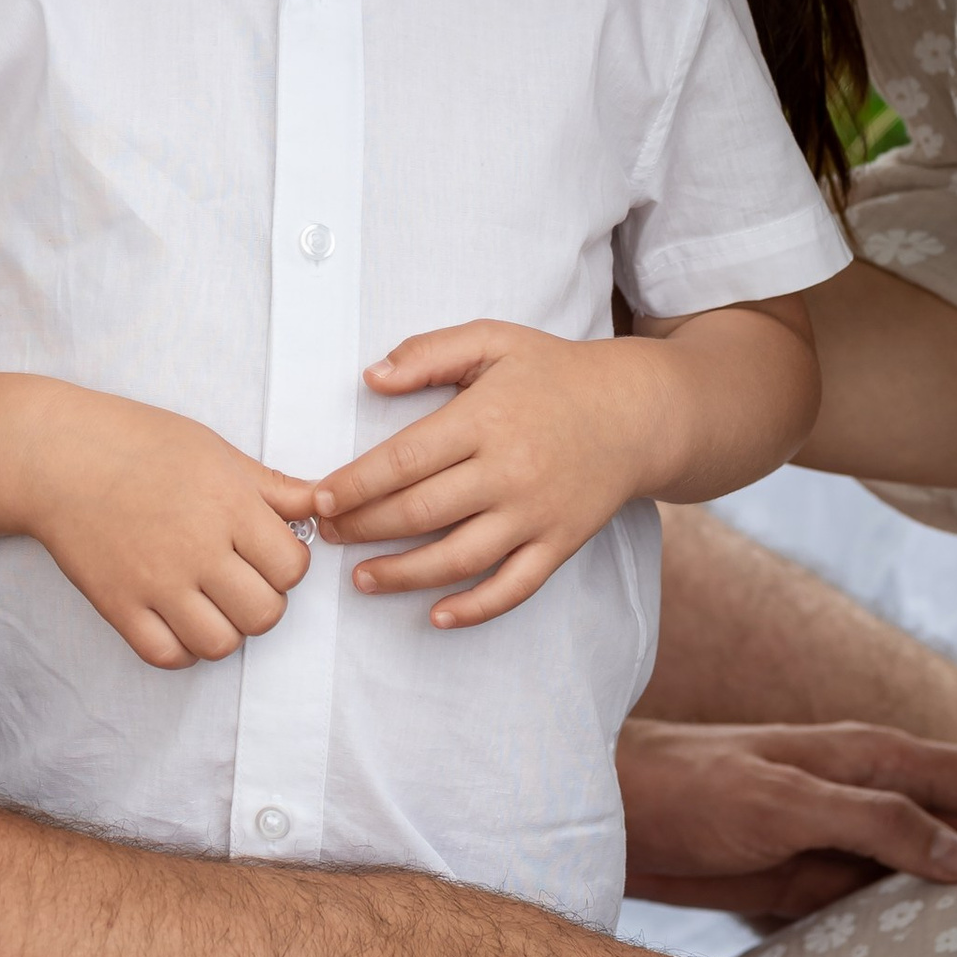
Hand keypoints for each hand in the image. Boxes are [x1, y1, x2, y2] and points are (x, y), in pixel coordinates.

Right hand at [22, 385, 318, 670]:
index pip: (292, 567)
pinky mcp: (119, 605)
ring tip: (210, 603)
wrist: (58, 455)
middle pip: (265, 614)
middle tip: (240, 579)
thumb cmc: (139, 442)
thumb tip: (323, 502)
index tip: (265, 552)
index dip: (287, 565)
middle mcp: (196, 547)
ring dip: (225, 630)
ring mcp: (155, 581)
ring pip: (221, 644)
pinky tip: (178, 620)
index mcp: (228, 504)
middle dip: (263, 601)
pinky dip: (182, 648)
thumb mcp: (215, 451)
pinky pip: (168, 656)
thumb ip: (272, 486)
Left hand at [313, 319, 686, 622]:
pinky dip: (475, 608)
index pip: (405, 460)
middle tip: (325, 534)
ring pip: (458, 558)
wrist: (636, 412)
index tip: (319, 499)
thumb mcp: (492, 340)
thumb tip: (372, 377)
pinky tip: (436, 616)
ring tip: (360, 578)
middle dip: (363, 528)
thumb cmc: (552, 372)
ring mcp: (535, 513)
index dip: (356, 484)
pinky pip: (513, 586)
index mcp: (484, 419)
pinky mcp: (559, 543)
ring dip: (403, 575)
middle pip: (421, 512)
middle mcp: (508, 471)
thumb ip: (429, 353)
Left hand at [617, 717, 956, 919]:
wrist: (614, 815)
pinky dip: (925, 930)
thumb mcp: (786, 799)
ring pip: (935, 871)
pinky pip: (890, 908)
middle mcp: (871, 797)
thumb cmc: (693, 785)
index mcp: (871, 758)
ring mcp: (849, 844)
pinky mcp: (820, 887)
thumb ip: (873, 820)